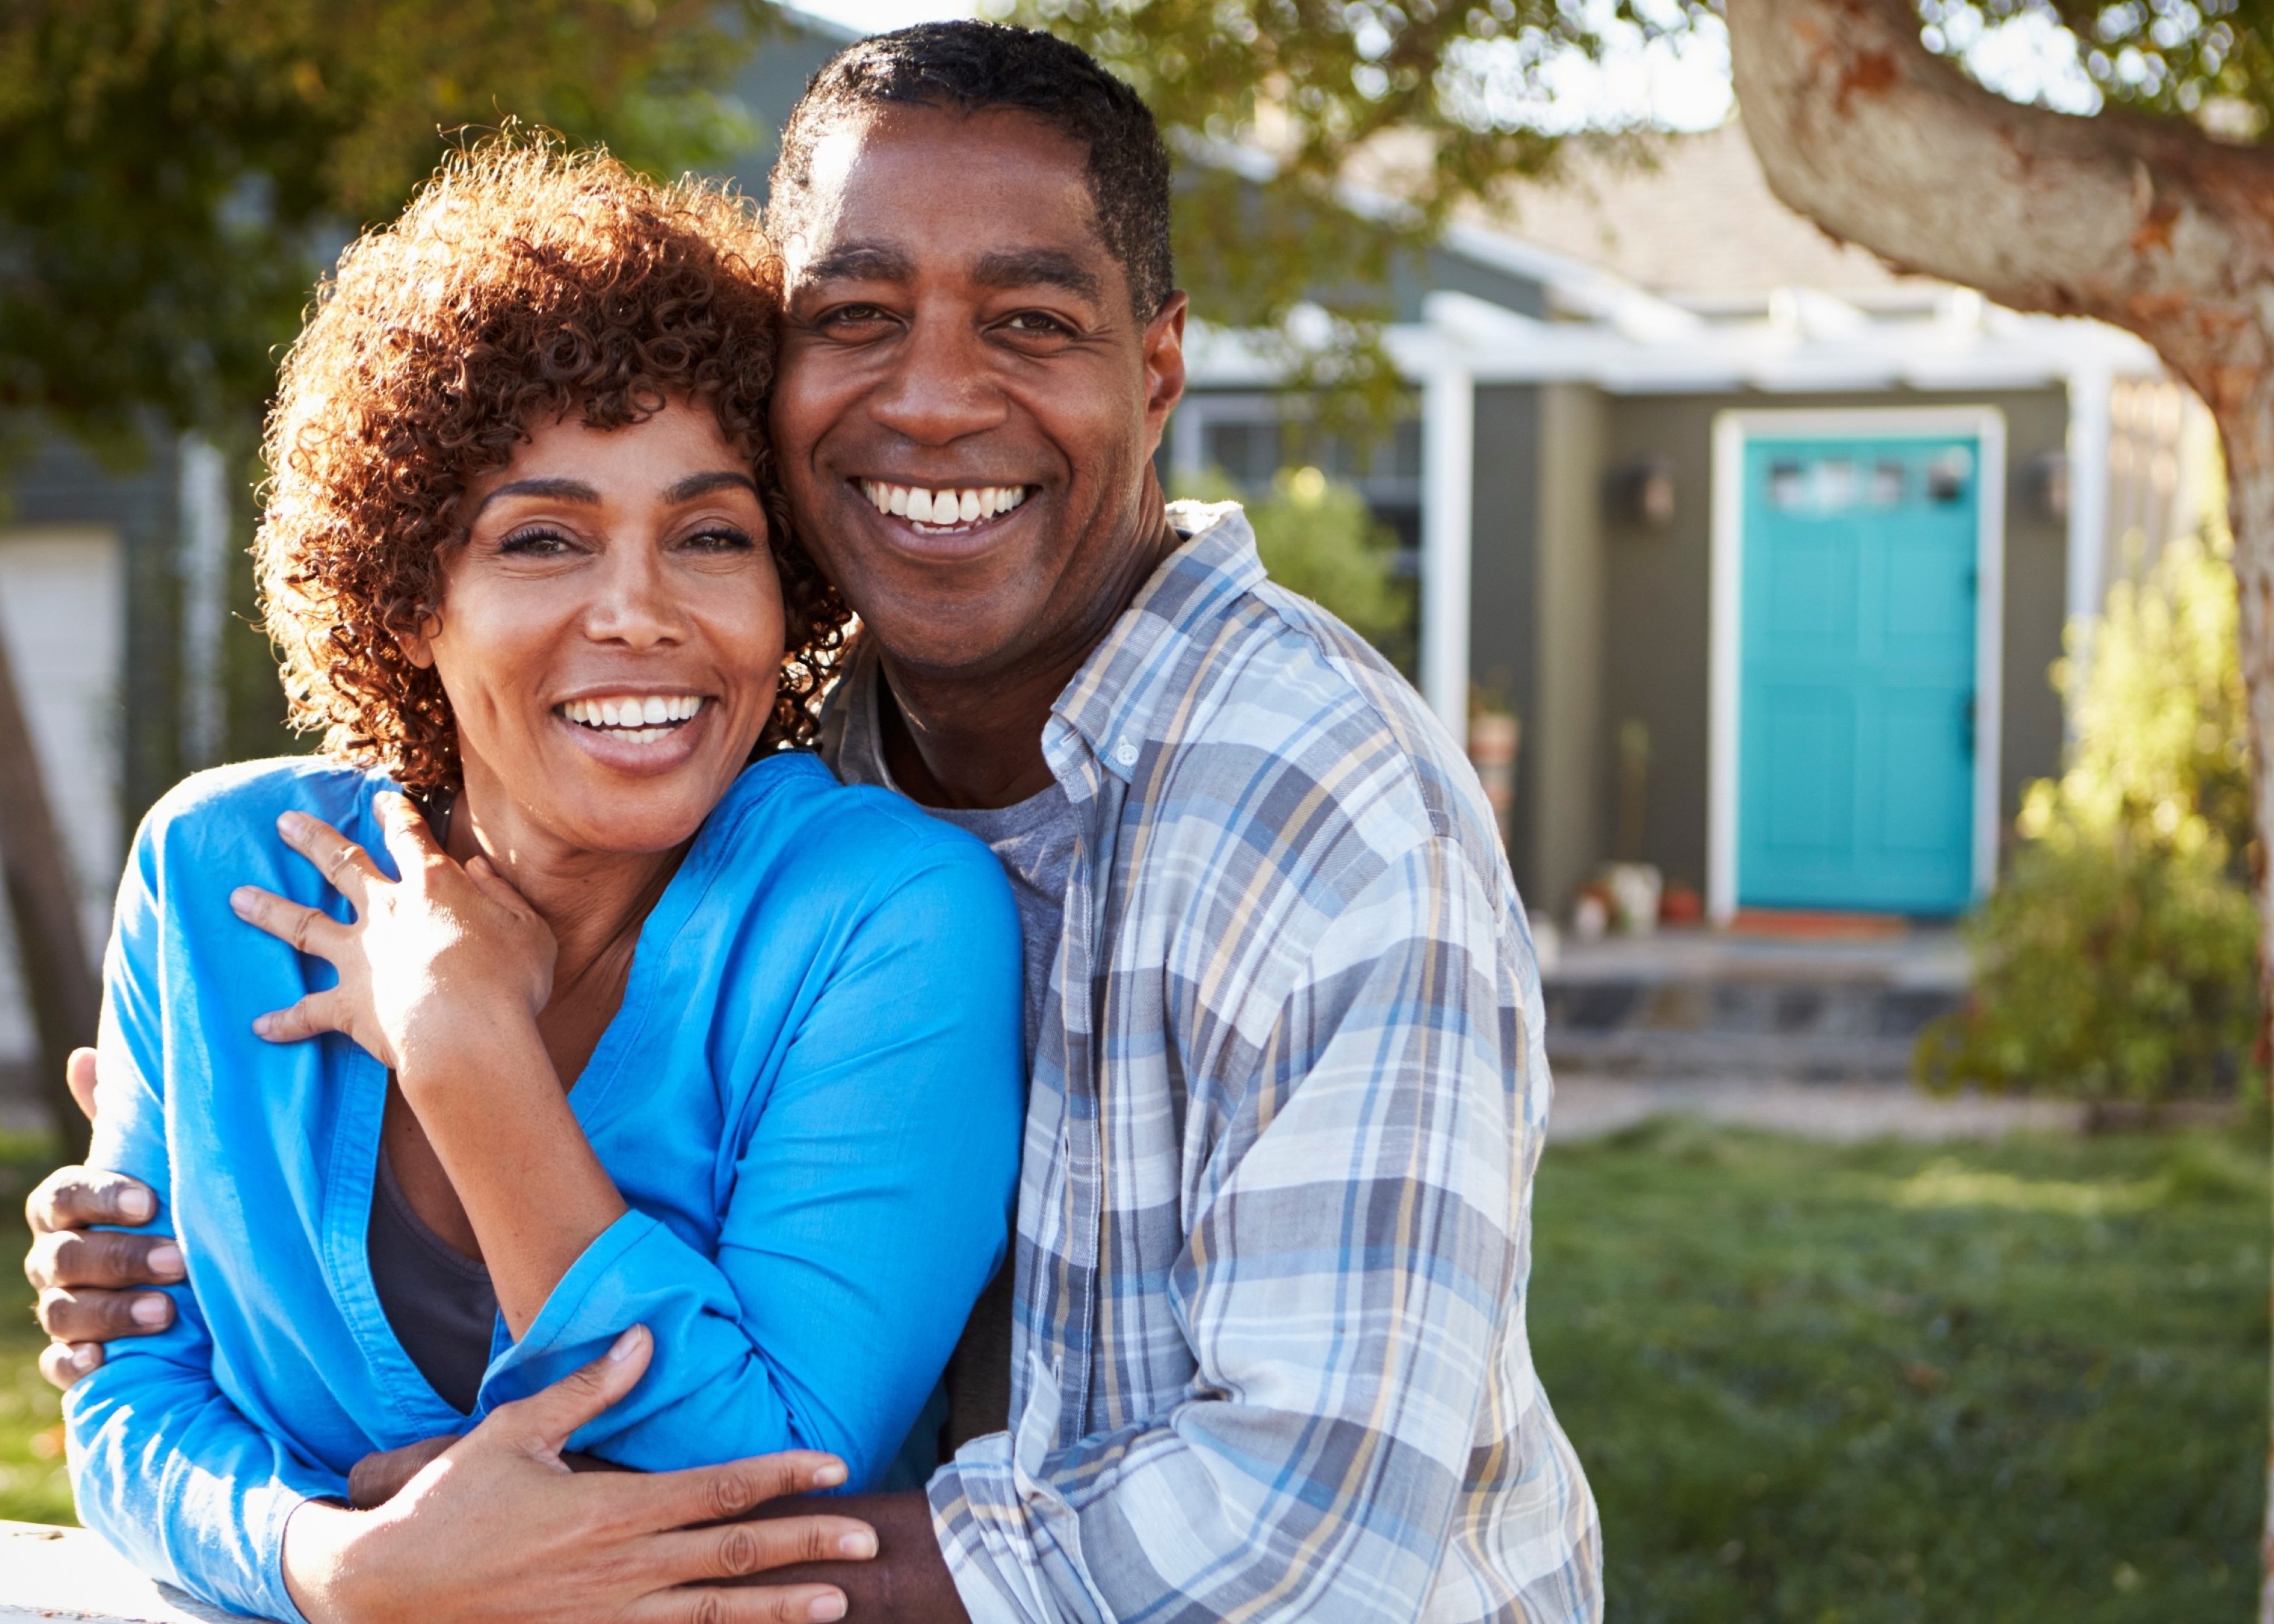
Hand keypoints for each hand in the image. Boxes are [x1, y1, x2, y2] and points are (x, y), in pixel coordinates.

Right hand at [24, 1050, 179, 1389]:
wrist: (178, 1280)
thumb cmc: (160, 1207)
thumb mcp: (149, 1163)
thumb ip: (120, 1119)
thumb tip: (83, 1055)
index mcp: (66, 1206)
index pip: (64, 1196)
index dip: (101, 1197)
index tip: (150, 1201)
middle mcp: (54, 1256)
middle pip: (66, 1257)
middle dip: (121, 1258)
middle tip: (178, 1261)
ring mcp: (60, 1307)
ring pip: (63, 1311)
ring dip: (111, 1311)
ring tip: (167, 1311)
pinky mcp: (73, 1354)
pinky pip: (60, 1364)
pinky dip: (79, 1363)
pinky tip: (106, 1360)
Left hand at [231, 794, 555, 1080]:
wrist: (467, 1034)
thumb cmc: (510, 980)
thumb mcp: (528, 928)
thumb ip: (502, 895)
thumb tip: (478, 870)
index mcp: (435, 886)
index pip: (410, 836)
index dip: (396, 812)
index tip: (381, 796)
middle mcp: (386, 912)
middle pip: (342, 864)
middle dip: (312, 839)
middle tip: (283, 821)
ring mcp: (360, 957)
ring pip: (303, 924)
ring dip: (268, 908)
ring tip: (236, 896)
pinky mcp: (347, 1004)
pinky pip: (308, 1012)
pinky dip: (285, 1021)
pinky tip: (260, 1026)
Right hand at [285, 1326, 875, 1623]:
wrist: (383, 1590)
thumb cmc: (448, 1503)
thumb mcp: (514, 1432)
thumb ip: (587, 1387)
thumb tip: (646, 1336)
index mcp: (608, 1509)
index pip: (718, 1490)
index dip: (782, 1477)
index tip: (834, 1469)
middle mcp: (618, 1569)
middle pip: (732, 1559)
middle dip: (806, 1549)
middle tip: (869, 1544)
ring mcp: (604, 1618)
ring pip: (710, 1615)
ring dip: (778, 1611)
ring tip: (838, 1606)